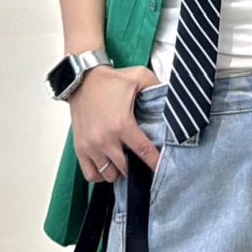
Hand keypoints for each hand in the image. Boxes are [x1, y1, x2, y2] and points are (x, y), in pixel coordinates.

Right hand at [68, 64, 161, 181]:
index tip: (160, 168)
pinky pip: (90, 174)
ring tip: (124, 163)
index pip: (143, 151)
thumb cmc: (110, 81)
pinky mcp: (79, 148)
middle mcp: (105, 139)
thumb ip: (156, 86)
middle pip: (125, 168)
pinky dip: (99, 174)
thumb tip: (171, 98)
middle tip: (141, 163)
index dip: (154, 162)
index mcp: (122, 124)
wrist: (81, 80)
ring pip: (108, 174)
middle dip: (136, 168)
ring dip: (118, 172)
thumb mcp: (138, 76)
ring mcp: (90, 146)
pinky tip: (107, 166)